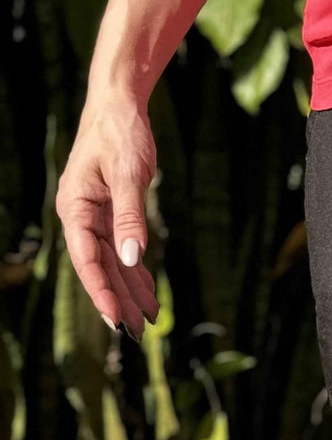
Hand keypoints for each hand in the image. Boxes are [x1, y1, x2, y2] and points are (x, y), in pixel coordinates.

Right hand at [56, 90, 159, 339]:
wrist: (119, 106)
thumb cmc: (120, 134)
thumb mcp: (128, 174)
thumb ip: (130, 218)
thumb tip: (132, 259)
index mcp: (76, 208)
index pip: (87, 260)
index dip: (101, 292)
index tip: (115, 319)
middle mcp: (81, 217)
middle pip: (100, 269)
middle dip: (118, 301)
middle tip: (137, 334)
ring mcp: (96, 217)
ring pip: (113, 265)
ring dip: (129, 293)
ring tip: (147, 323)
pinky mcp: (112, 215)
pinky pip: (123, 252)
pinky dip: (137, 274)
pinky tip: (149, 295)